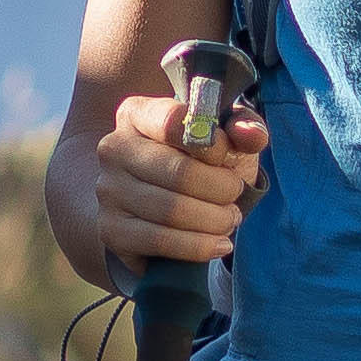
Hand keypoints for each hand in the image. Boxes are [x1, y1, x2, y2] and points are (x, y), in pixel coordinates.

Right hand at [90, 78, 265, 268]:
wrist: (164, 204)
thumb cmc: (200, 162)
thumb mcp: (225, 137)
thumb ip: (244, 127)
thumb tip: (252, 135)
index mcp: (137, 114)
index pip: (173, 122)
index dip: (212, 144)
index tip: (227, 157)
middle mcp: (114, 149)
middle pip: (179, 172)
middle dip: (221, 189)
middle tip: (236, 196)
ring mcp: (108, 191)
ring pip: (172, 210)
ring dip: (214, 220)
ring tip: (230, 219)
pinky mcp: (111, 230)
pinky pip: (160, 242)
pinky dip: (198, 246)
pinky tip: (218, 244)